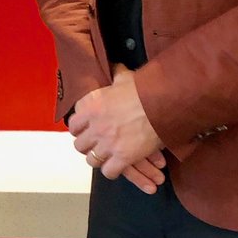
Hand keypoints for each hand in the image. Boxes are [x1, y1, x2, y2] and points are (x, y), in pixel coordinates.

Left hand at [69, 69, 165, 193]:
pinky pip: (109, 172)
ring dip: (98, 159)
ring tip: (105, 157)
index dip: (79, 129)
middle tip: (95, 144)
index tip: (84, 130)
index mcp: (92, 108)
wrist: (163, 104)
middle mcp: (96, 127)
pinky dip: (112, 171)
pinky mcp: (123, 157)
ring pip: (92, 160)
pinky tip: (117, 167)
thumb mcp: (125, 78)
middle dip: (87, 145)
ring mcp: (108, 144)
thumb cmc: (144, 89)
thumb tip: (116, 66)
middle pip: (79, 145)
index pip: (74, 125)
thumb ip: (116, 74)